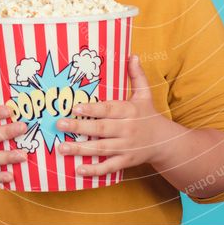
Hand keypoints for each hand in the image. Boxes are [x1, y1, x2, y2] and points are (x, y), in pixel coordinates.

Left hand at [55, 54, 171, 175]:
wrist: (164, 141)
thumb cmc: (149, 115)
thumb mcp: (145, 94)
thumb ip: (137, 76)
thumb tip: (132, 55)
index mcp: (130, 110)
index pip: (109, 109)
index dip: (93, 109)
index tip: (75, 107)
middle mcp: (127, 129)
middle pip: (102, 129)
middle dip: (79, 127)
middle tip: (59, 124)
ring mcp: (127, 147)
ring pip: (102, 149)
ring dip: (81, 149)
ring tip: (62, 148)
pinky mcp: (126, 161)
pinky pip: (109, 167)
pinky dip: (95, 169)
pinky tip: (78, 169)